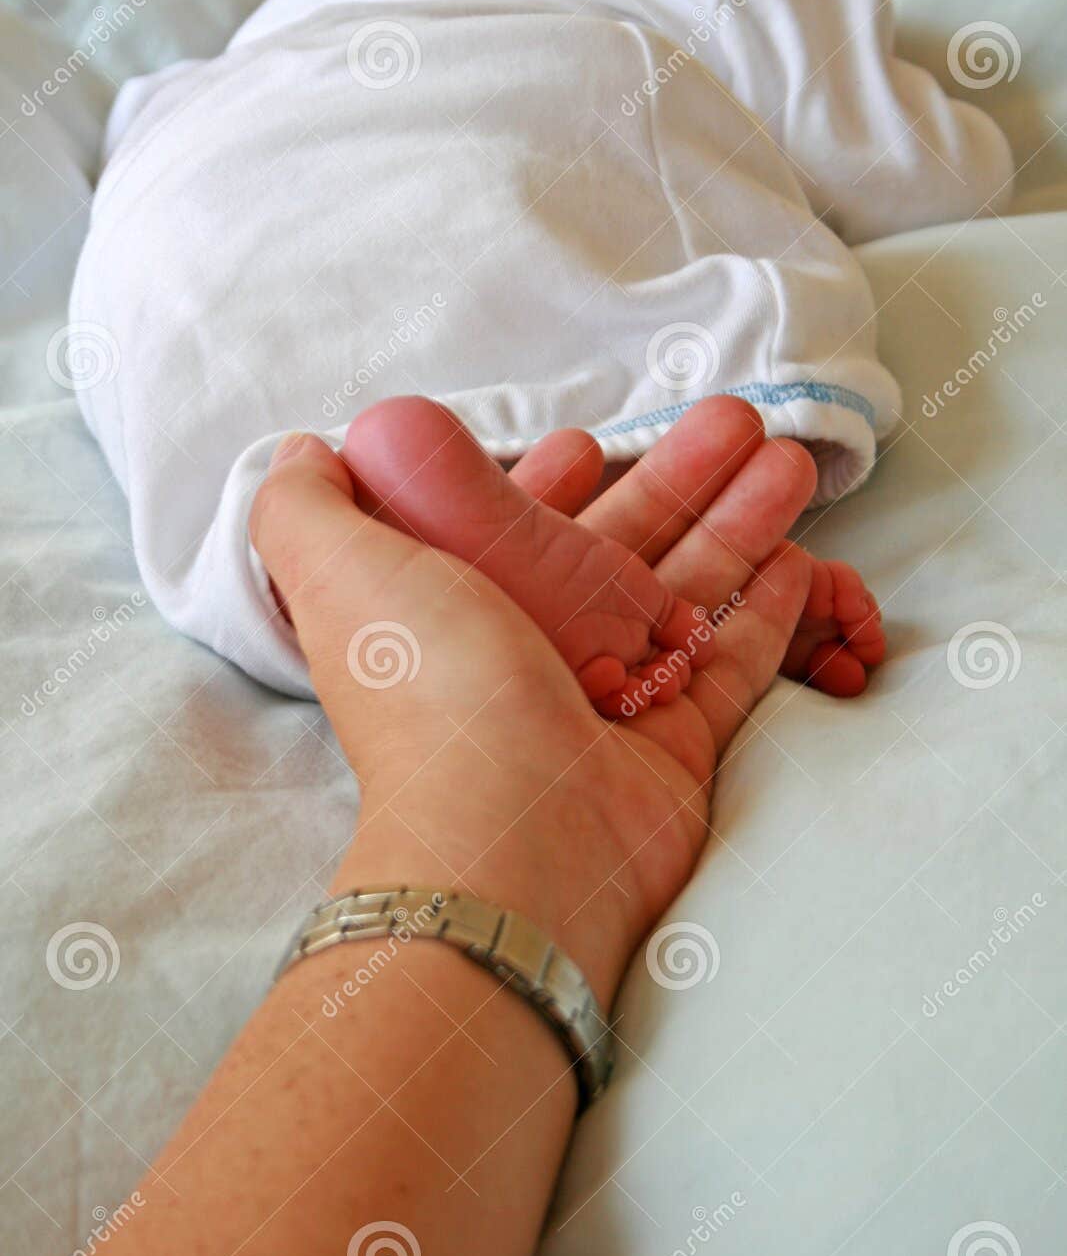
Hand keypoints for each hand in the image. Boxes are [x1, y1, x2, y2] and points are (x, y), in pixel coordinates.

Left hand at [250, 401, 813, 1007]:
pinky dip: (765, 613)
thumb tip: (304, 452)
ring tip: (792, 460)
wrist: (516, 835)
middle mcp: (532, 651)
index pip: (510, 529)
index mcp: (458, 606)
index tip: (588, 440)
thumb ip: (306, 505)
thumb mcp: (338, 571)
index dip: (547, 484)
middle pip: (619, 547)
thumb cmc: (430, 692)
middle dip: (676, 480)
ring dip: (738, 525)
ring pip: (687, 592)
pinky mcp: (676, 743)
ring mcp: (611, 699)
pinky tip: (800, 559)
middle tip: (734, 420)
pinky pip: (732, 665)